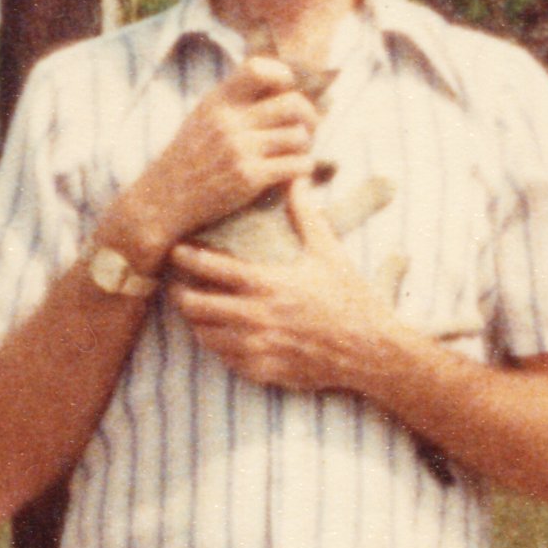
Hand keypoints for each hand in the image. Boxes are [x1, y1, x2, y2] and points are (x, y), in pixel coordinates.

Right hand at [98, 57, 320, 268]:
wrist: (162, 201)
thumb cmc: (188, 159)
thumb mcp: (203, 117)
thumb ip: (234, 100)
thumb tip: (279, 84)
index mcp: (217, 101)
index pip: (258, 69)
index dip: (282, 76)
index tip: (287, 92)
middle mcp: (229, 121)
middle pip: (293, 103)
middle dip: (309, 116)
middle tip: (308, 128)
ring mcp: (240, 149)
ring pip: (299, 136)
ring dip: (306, 146)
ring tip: (297, 153)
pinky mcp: (249, 178)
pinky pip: (297, 165)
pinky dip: (303, 168)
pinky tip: (294, 173)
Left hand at [168, 191, 401, 393]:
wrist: (370, 349)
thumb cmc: (350, 297)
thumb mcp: (328, 251)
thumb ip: (305, 215)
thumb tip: (296, 178)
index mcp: (268, 284)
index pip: (211, 267)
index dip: (187, 257)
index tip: (177, 249)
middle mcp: (256, 317)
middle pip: (196, 305)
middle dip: (182, 292)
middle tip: (180, 283)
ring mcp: (257, 347)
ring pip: (204, 334)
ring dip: (197, 321)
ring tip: (195, 309)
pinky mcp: (262, 370)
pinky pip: (224, 359)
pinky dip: (218, 345)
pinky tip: (222, 335)